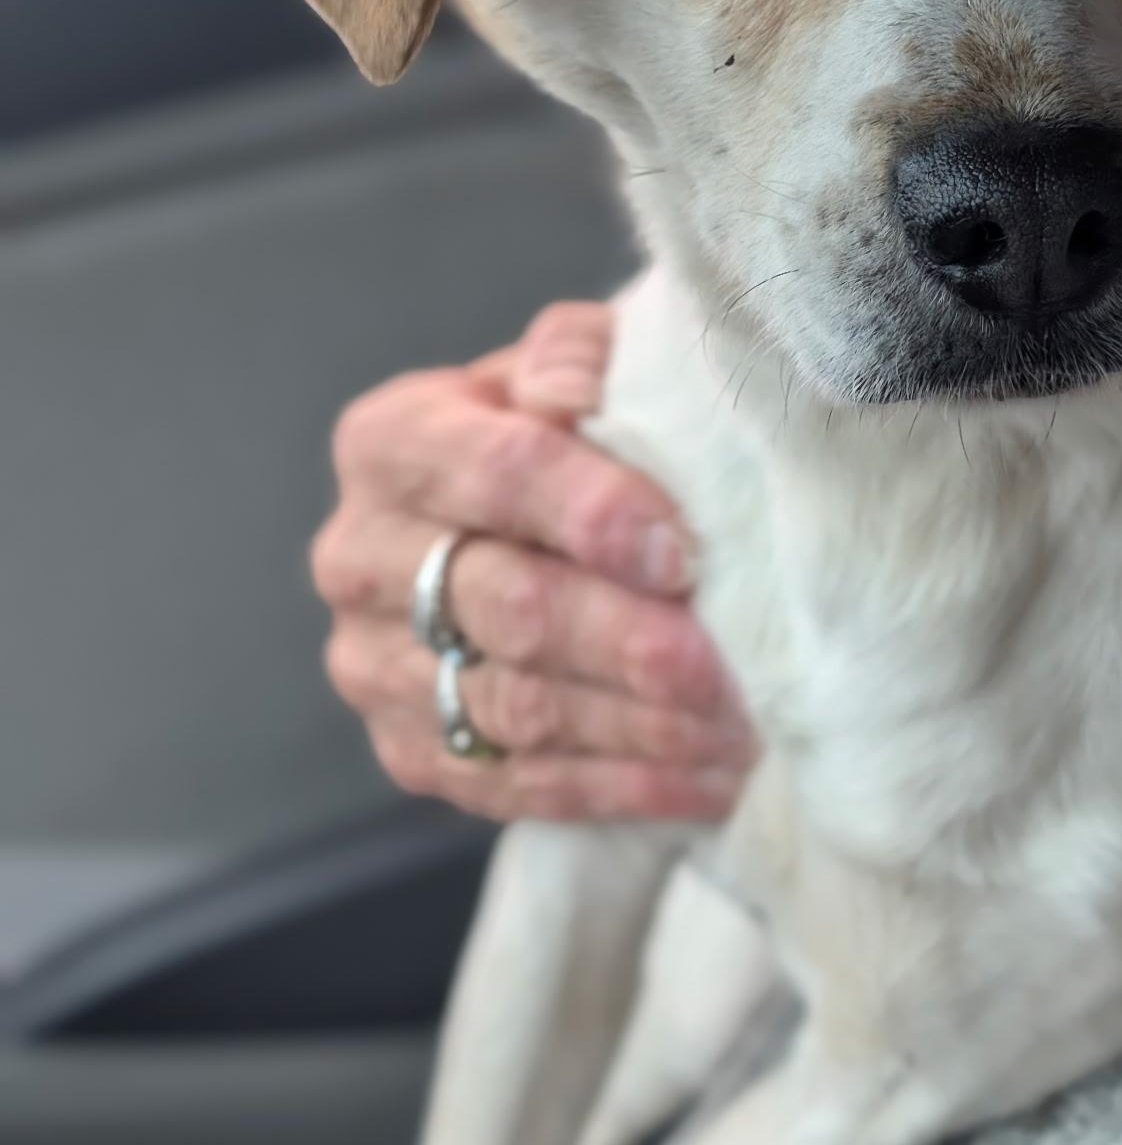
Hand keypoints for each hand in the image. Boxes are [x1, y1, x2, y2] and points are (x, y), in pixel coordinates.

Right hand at [314, 302, 754, 822]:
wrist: (514, 523)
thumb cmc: (562, 435)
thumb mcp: (569, 370)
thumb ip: (579, 358)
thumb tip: (576, 388)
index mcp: (390, 443)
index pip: (495, 473)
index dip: (592, 512)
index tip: (680, 552)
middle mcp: (359, 556)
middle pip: (506, 605)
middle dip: (625, 640)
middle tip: (723, 667)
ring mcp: (373, 664)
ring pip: (515, 707)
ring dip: (639, 727)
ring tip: (740, 729)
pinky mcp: (411, 751)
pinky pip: (518, 784)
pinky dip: (623, 786)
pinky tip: (709, 780)